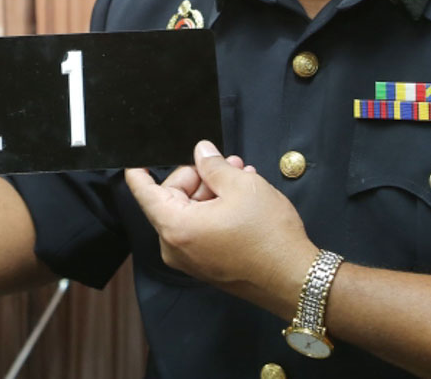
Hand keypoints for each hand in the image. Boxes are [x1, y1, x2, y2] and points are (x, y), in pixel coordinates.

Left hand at [126, 140, 315, 313]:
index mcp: (176, 227)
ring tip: (241, 175)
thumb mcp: (242, 186)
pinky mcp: (206, 266)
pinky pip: (200, 229)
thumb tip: (201, 152)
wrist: (295, 279)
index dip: (139, 172)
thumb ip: (213, 165)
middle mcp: (176, 248)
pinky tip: (241, 197)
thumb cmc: (268, 237)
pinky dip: (215, 211)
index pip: (144, 193)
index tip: (135, 159)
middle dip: (198, 176)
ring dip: (212, 191)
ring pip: (189, 213)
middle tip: (225, 162)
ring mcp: (191, 260)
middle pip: (171, 198)